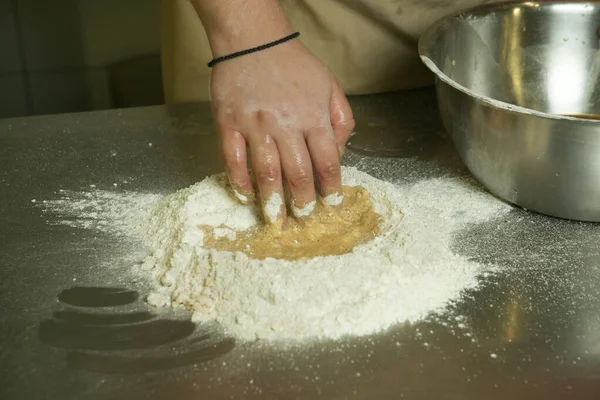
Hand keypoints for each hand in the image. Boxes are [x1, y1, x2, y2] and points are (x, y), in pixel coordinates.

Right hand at [210, 39, 354, 222]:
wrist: (254, 41)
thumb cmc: (295, 65)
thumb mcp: (331, 86)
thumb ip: (341, 120)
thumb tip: (338, 153)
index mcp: (313, 118)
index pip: (327, 163)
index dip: (330, 189)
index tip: (330, 206)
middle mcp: (285, 126)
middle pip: (297, 174)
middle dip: (302, 202)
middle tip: (302, 220)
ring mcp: (254, 126)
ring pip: (265, 172)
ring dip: (271, 201)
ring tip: (274, 221)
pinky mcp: (228, 123)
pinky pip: (232, 159)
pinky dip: (238, 181)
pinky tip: (245, 195)